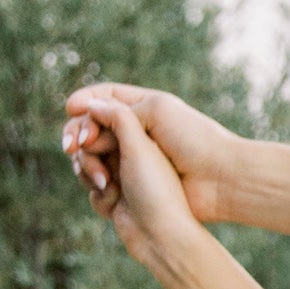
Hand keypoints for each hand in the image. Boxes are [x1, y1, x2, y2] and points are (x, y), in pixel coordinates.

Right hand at [63, 84, 245, 223]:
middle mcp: (137, 134)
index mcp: (146, 110)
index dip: (86, 102)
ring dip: (87, 163)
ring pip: (90, 156)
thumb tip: (88, 106)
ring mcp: (132, 161)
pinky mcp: (130, 187)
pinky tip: (109, 191)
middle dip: (79, 135)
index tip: (70, 108)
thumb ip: (120, 110)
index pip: (106, 97)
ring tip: (102, 177)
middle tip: (74, 146)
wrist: (219, 185)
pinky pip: (98, 183)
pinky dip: (97, 185)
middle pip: (91, 128)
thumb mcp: (156, 115)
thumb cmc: (193, 144)